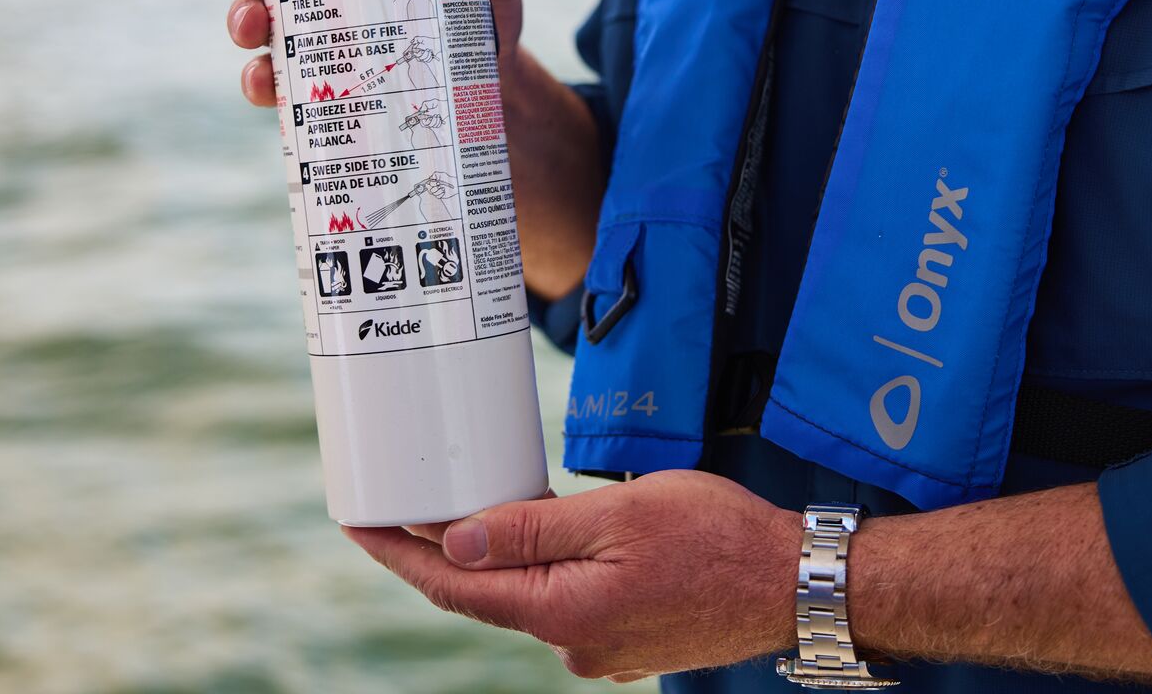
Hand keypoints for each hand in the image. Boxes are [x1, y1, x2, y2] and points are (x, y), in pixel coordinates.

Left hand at [344, 470, 800, 681]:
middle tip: (399, 502)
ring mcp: (599, 649)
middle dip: (439, 550)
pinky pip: (563, 601)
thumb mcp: (618, 515)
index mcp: (560, 613)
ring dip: (497, 557)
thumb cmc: (718, 538)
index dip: (398, 553)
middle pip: (483, 593)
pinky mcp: (625, 639)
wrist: (796, 583)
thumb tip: (454, 543)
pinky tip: (541, 536)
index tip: (356, 524)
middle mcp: (572, 644)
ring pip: (526, 595)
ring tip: (469, 505)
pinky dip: (541, 570)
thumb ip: (531, 530)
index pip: (454, 585)